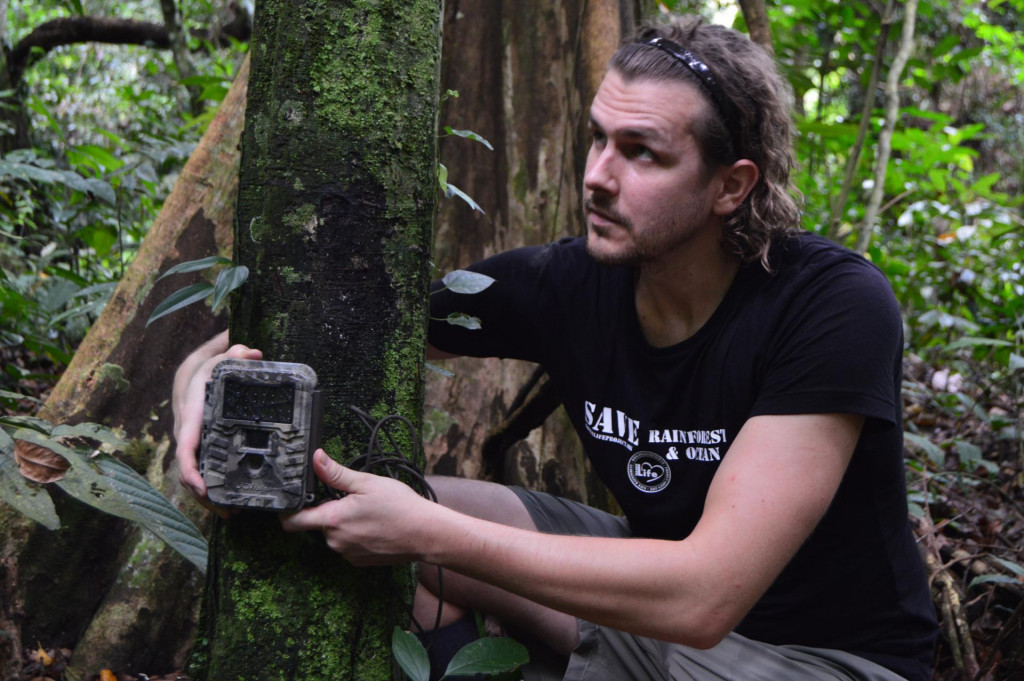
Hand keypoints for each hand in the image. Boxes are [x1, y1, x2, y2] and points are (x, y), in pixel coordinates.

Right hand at [172, 331, 261, 512]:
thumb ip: (236, 354)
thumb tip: (254, 353)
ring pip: (194, 478)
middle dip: (205, 495)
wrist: (189, 377)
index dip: (191, 471)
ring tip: (233, 513)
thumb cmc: (206, 371)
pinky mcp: (201, 451)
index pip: (186, 449)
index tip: (202, 488)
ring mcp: (193, 446)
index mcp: (191, 418)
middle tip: (230, 511)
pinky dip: (213, 490)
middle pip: (189, 473)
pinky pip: (202, 474)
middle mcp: (188, 436)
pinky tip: (231, 502)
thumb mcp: (219, 359)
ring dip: (210, 499)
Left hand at [281, 450, 433, 565]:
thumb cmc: (400, 507)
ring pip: (334, 534)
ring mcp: (347, 553)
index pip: (293, 521)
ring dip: (343, 523)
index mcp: (333, 519)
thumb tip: (316, 458)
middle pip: (318, 524)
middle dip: (329, 511)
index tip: (295, 500)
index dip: (289, 510)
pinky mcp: (358, 561)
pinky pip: (347, 545)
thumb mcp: (367, 482)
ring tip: (368, 512)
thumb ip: (336, 473)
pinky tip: (374, 525)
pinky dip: (355, 535)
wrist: (426, 534)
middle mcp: (335, 541)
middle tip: (352, 499)